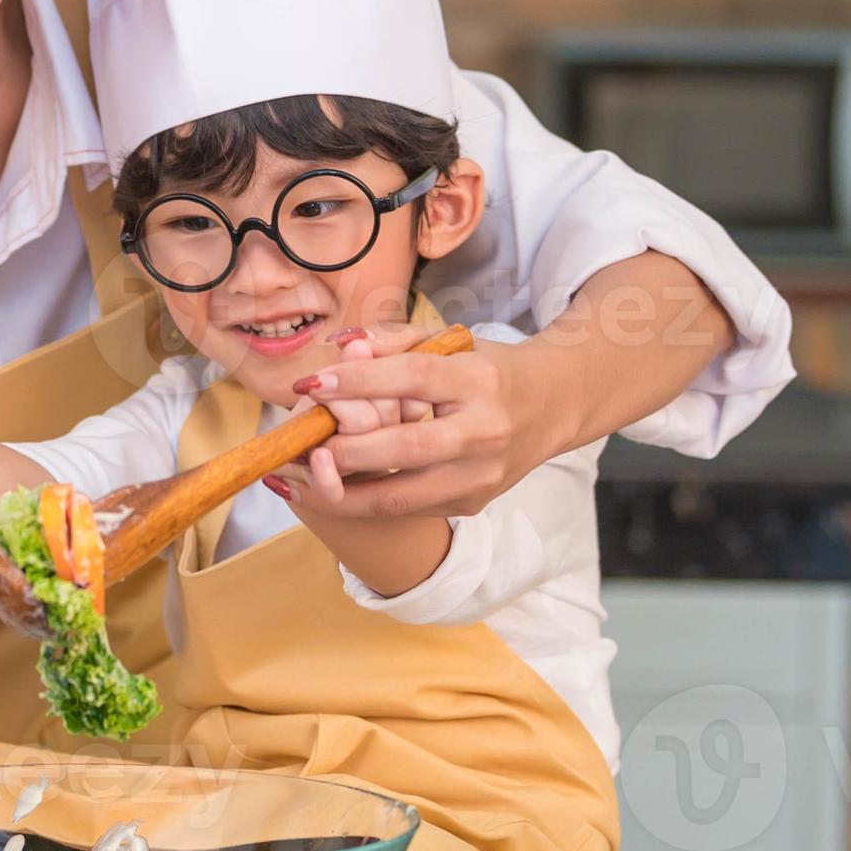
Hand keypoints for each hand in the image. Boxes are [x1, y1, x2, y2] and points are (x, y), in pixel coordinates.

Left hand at [274, 323, 543, 519]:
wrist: (551, 407)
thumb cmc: (487, 370)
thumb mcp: (450, 343)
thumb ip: (393, 341)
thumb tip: (342, 346)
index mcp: (480, 381)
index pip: (413, 379)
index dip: (358, 382)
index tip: (311, 384)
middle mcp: (485, 432)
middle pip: (406, 449)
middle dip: (346, 453)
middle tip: (300, 447)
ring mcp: (481, 475)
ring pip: (402, 497)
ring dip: (343, 493)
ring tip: (299, 480)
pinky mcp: (472, 503)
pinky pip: (408, 509)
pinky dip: (364, 502)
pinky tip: (328, 490)